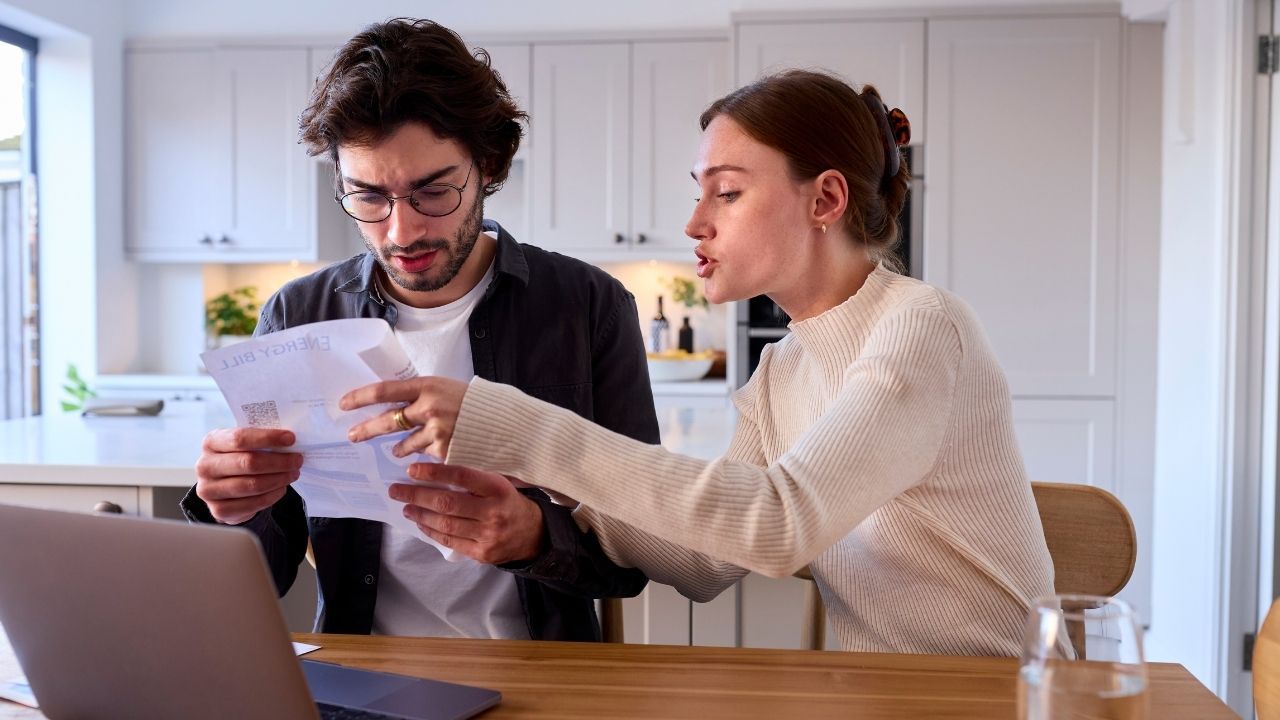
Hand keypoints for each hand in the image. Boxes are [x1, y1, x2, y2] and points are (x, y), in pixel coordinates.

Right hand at [194, 428, 303, 524]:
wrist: (223, 487)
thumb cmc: (238, 459)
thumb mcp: (243, 445)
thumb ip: (259, 440)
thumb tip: (289, 440)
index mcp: (210, 442)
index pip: (240, 438)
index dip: (268, 438)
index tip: (290, 438)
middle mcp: (205, 466)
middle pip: (249, 463)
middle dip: (279, 461)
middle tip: (297, 460)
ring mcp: (209, 490)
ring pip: (253, 485)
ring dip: (279, 479)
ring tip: (293, 473)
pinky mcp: (219, 510)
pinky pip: (254, 503)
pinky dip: (273, 495)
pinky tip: (281, 488)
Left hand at [341, 376, 468, 458]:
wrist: (502, 420)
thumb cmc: (471, 402)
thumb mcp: (444, 387)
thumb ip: (419, 395)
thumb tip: (390, 403)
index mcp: (426, 386)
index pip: (384, 391)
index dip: (361, 397)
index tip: (344, 403)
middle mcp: (428, 407)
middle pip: (387, 421)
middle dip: (366, 429)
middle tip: (352, 435)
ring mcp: (436, 431)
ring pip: (404, 444)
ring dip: (398, 448)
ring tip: (396, 450)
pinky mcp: (444, 451)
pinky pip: (423, 455)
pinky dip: (423, 454)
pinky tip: (429, 452)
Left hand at [389, 463, 543, 564]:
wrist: (534, 534)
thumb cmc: (509, 502)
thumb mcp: (499, 483)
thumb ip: (474, 478)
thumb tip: (434, 470)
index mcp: (498, 489)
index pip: (461, 477)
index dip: (434, 473)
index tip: (412, 470)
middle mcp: (493, 512)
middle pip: (447, 503)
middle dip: (417, 496)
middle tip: (396, 490)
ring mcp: (487, 535)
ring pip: (445, 524)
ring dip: (420, 515)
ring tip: (406, 507)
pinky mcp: (482, 553)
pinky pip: (450, 541)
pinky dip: (431, 531)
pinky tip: (421, 523)